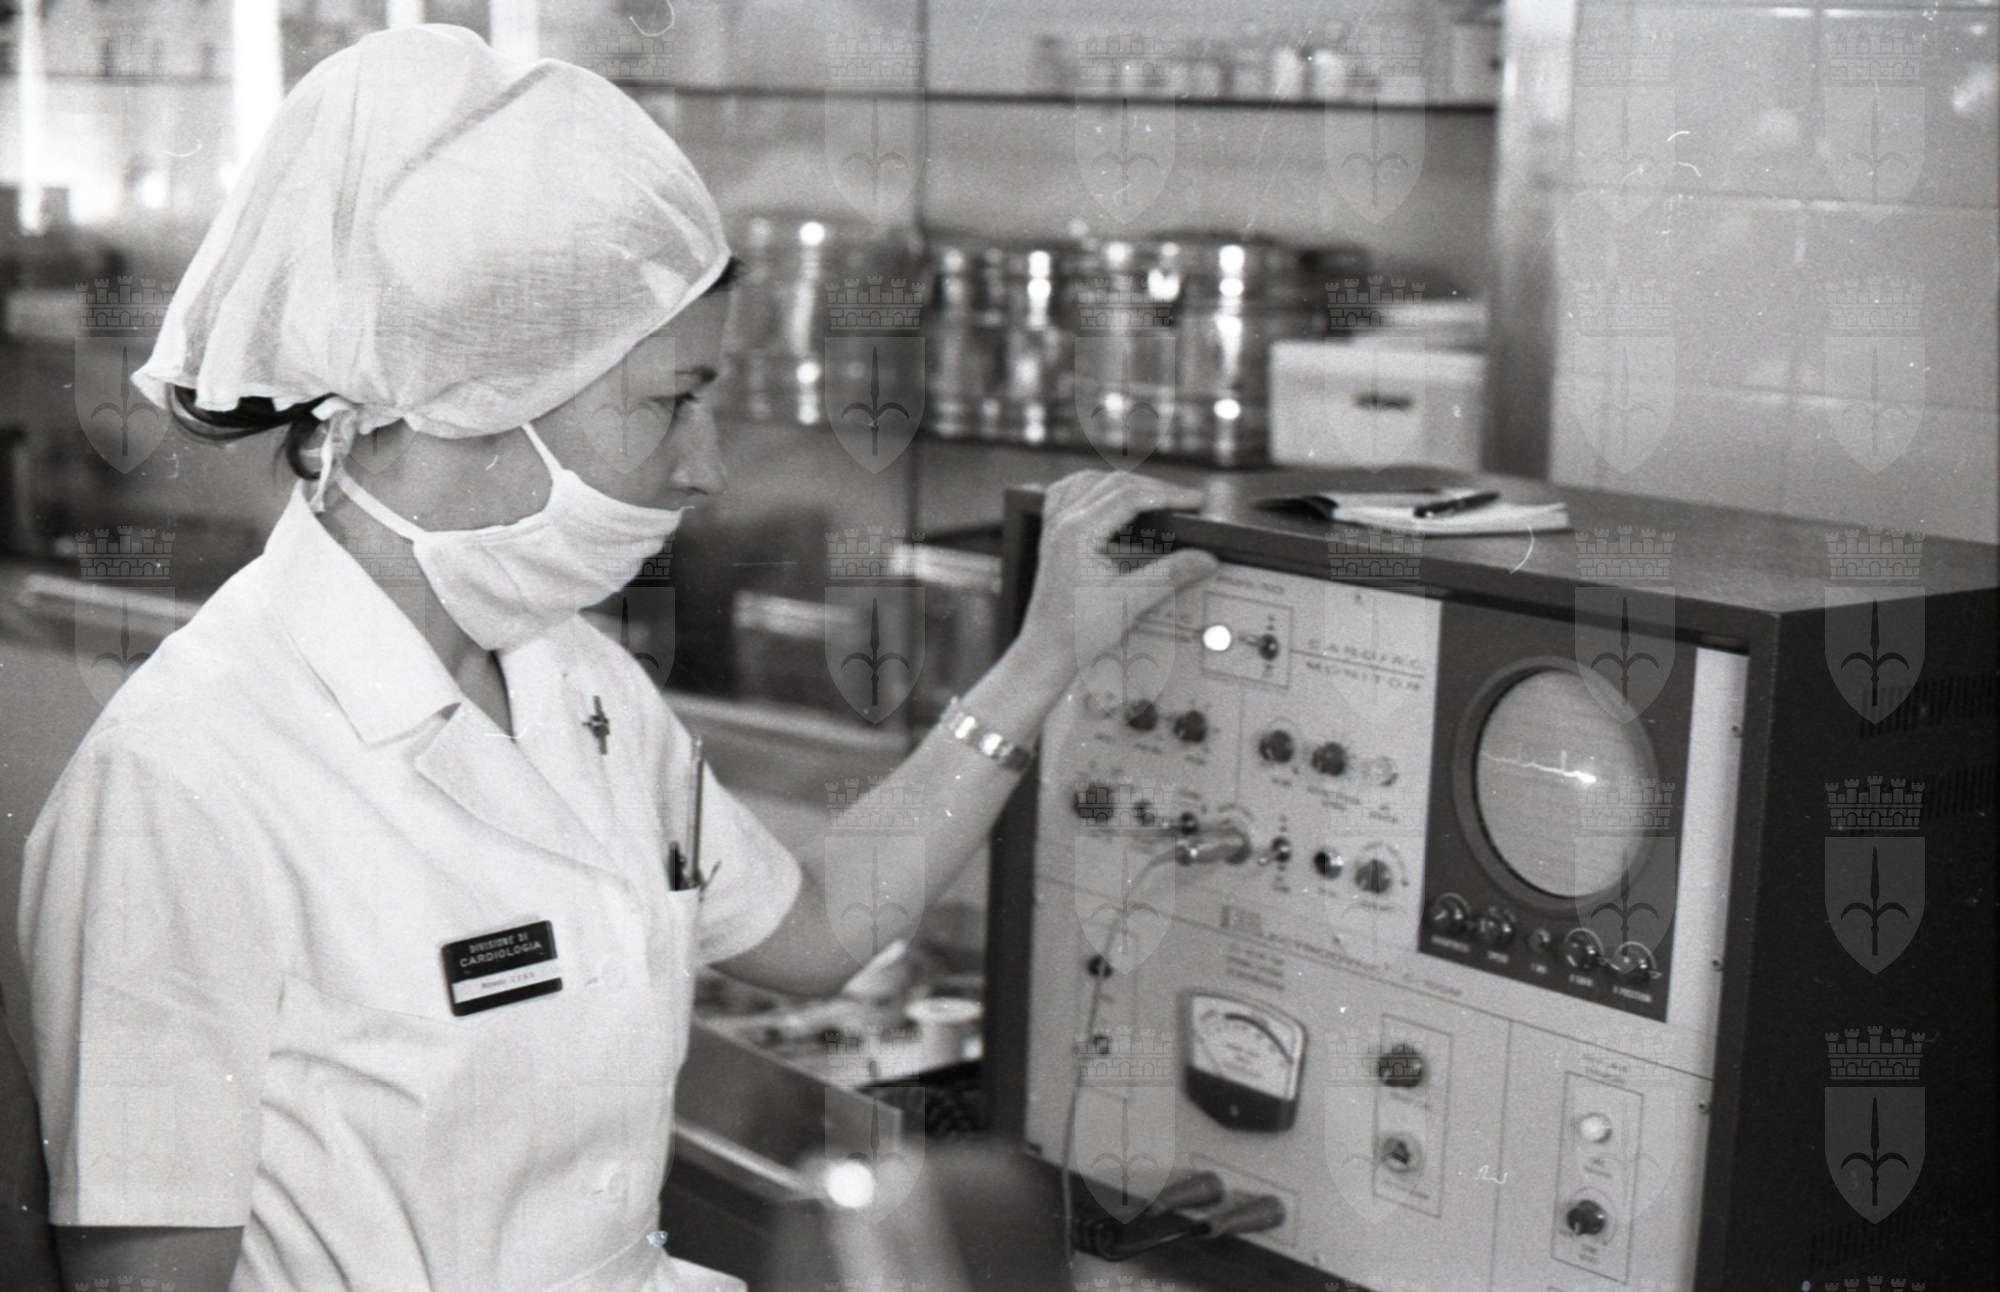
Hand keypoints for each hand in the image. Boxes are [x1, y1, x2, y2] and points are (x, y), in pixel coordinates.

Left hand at [1013, 471, 1219, 692]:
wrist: (1047, 650)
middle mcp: (1062, 523)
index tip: (1194, 500)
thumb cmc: (1078, 631)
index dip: (1168, 493)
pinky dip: (1092, 488)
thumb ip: (1170, 574)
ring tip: (1153, 493)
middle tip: (1184, 499)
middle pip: (1113, 483)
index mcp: (1078, 533)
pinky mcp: (1051, 536)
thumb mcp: (1130, 601)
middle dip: (1153, 486)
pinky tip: (1105, 495)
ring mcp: (1053, 527)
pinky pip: (1067, 494)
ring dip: (1123, 482)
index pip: (1129, 495)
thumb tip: (1204, 558)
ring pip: (1089, 481)